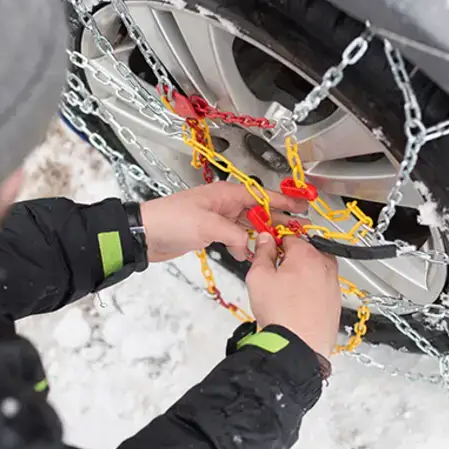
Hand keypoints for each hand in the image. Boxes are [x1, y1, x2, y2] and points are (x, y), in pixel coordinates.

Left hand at [139, 182, 307, 262]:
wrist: (145, 234)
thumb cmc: (172, 220)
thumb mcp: (208, 225)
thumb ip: (234, 235)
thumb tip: (248, 248)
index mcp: (226, 194)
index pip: (261, 195)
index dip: (283, 201)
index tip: (303, 205)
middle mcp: (224, 203)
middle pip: (258, 210)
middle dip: (278, 218)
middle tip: (299, 228)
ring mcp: (218, 218)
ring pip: (248, 224)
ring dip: (262, 234)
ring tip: (281, 243)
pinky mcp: (210, 233)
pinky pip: (235, 236)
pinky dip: (244, 245)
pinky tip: (251, 254)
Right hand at [246, 233, 340, 356]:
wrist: (298, 346)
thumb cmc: (280, 315)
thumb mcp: (258, 277)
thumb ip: (262, 253)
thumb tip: (266, 240)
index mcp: (306, 255)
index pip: (290, 235)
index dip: (276, 239)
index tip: (269, 245)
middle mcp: (325, 266)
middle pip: (306, 250)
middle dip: (291, 256)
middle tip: (275, 270)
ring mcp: (333, 284)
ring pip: (315, 269)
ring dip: (302, 272)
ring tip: (285, 290)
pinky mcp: (335, 301)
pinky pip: (321, 286)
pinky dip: (310, 289)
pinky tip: (296, 302)